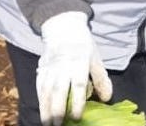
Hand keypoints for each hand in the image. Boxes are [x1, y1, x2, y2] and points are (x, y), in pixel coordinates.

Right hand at [37, 11, 112, 125]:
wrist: (63, 28)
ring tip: (47, 124)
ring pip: (46, 91)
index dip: (77, 102)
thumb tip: (107, 98)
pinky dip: (40, 100)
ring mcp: (50, 68)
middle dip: (57, 110)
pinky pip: (39, 86)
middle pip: (59, 91)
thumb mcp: (95, 59)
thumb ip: (101, 79)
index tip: (76, 117)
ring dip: (46, 109)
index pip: (78, 86)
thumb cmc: (83, 45)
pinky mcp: (42, 69)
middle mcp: (63, 67)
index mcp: (79, 63)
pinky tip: (42, 110)